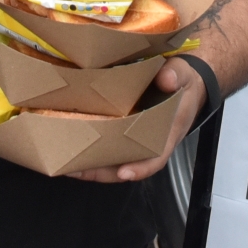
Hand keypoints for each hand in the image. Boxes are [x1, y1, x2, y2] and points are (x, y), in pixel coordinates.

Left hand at [66, 58, 206, 183]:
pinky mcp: (121, 129)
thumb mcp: (184, 76)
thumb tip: (167, 78)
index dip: (140, 167)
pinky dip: (88, 146)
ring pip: (111, 158)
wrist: (182, 82)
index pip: (155, 157)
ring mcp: (133, 138)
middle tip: (75, 169)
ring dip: (88, 163)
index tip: (124, 172)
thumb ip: (177, 76)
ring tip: (63, 161)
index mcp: (167, 134)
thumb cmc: (183, 83)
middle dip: (99, 171)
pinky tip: (67, 142)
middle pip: (124, 165)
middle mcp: (147, 142)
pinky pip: (104, 142)